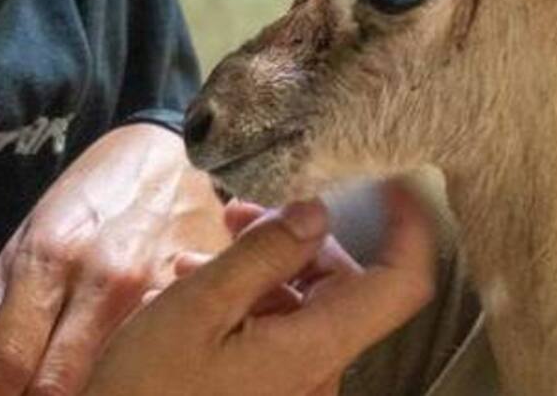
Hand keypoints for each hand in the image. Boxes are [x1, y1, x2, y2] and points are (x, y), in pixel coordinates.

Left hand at [0, 124, 228, 395]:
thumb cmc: (95, 193)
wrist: (177, 149)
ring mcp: (162, 294)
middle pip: (58, 387)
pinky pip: (165, 361)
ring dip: (87, 389)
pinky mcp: (204, 301)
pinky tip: (130, 369)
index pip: (8, 360)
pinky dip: (139, 374)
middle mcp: (108, 280)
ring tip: (70, 379)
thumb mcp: (30, 236)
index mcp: (54, 258)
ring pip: (114, 383)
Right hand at [83, 181, 436, 395]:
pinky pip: (278, 335)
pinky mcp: (270, 394)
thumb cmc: (148, 390)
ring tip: (195, 256)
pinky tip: (193, 291)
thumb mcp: (199, 306)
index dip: (407, 229)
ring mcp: (296, 388)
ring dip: (260, 269)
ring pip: (303, 307)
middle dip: (296, 240)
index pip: (399, 284)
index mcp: (315, 349)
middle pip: (343, 287)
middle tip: (236, 214)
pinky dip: (247, 304)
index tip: (388, 182)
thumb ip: (263, 254)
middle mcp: (319, 372)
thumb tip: (317, 211)